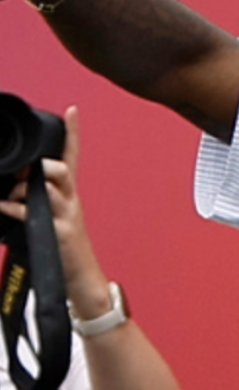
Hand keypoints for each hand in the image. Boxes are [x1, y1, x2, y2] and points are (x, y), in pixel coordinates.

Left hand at [0, 107, 110, 316]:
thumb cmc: (61, 248)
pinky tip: (6, 207)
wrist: (80, 279)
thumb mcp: (50, 218)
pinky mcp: (59, 231)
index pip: (72, 157)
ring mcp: (66, 215)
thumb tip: (13, 184)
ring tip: (12, 196)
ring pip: (50, 186)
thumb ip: (34, 198)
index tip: (71, 111)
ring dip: (26, 186)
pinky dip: (13, 207)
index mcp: (67, 194)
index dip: (73, 133)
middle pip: (61, 168)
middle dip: (43, 165)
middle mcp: (69, 200)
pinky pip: (31, 212)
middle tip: (24, 174)